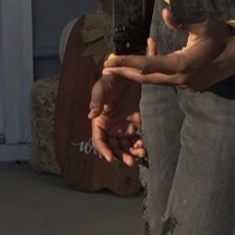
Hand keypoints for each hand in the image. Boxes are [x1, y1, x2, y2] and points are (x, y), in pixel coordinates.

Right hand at [88, 42, 155, 165]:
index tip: (111, 158)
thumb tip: (91, 115)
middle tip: (130, 162)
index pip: (98, 140)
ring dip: (130, 154)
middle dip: (120, 156)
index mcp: (99, 122)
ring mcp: (121, 127)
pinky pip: (135, 140)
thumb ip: (96, 101)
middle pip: (113, 148)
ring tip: (140, 155)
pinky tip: (144, 147)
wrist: (127, 73)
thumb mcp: (101, 88)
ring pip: (124, 147)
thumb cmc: (110, 80)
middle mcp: (109, 128)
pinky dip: (138, 146)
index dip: (103, 150)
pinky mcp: (133, 124)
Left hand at [102, 7, 234, 92]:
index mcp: (182, 65)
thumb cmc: (223, 36)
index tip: (108, 61)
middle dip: (125, 71)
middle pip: (147, 78)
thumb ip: (182, 21)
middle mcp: (181, 79)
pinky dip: (155, 70)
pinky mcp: (191, 85)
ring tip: (123, 61)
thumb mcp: (204, 25)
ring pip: (156, 80)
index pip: (147, 65)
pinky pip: (167, 79)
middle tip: (106, 67)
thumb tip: (166, 12)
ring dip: (140, 71)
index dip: (126, 62)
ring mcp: (187, 85)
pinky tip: (152, 54)